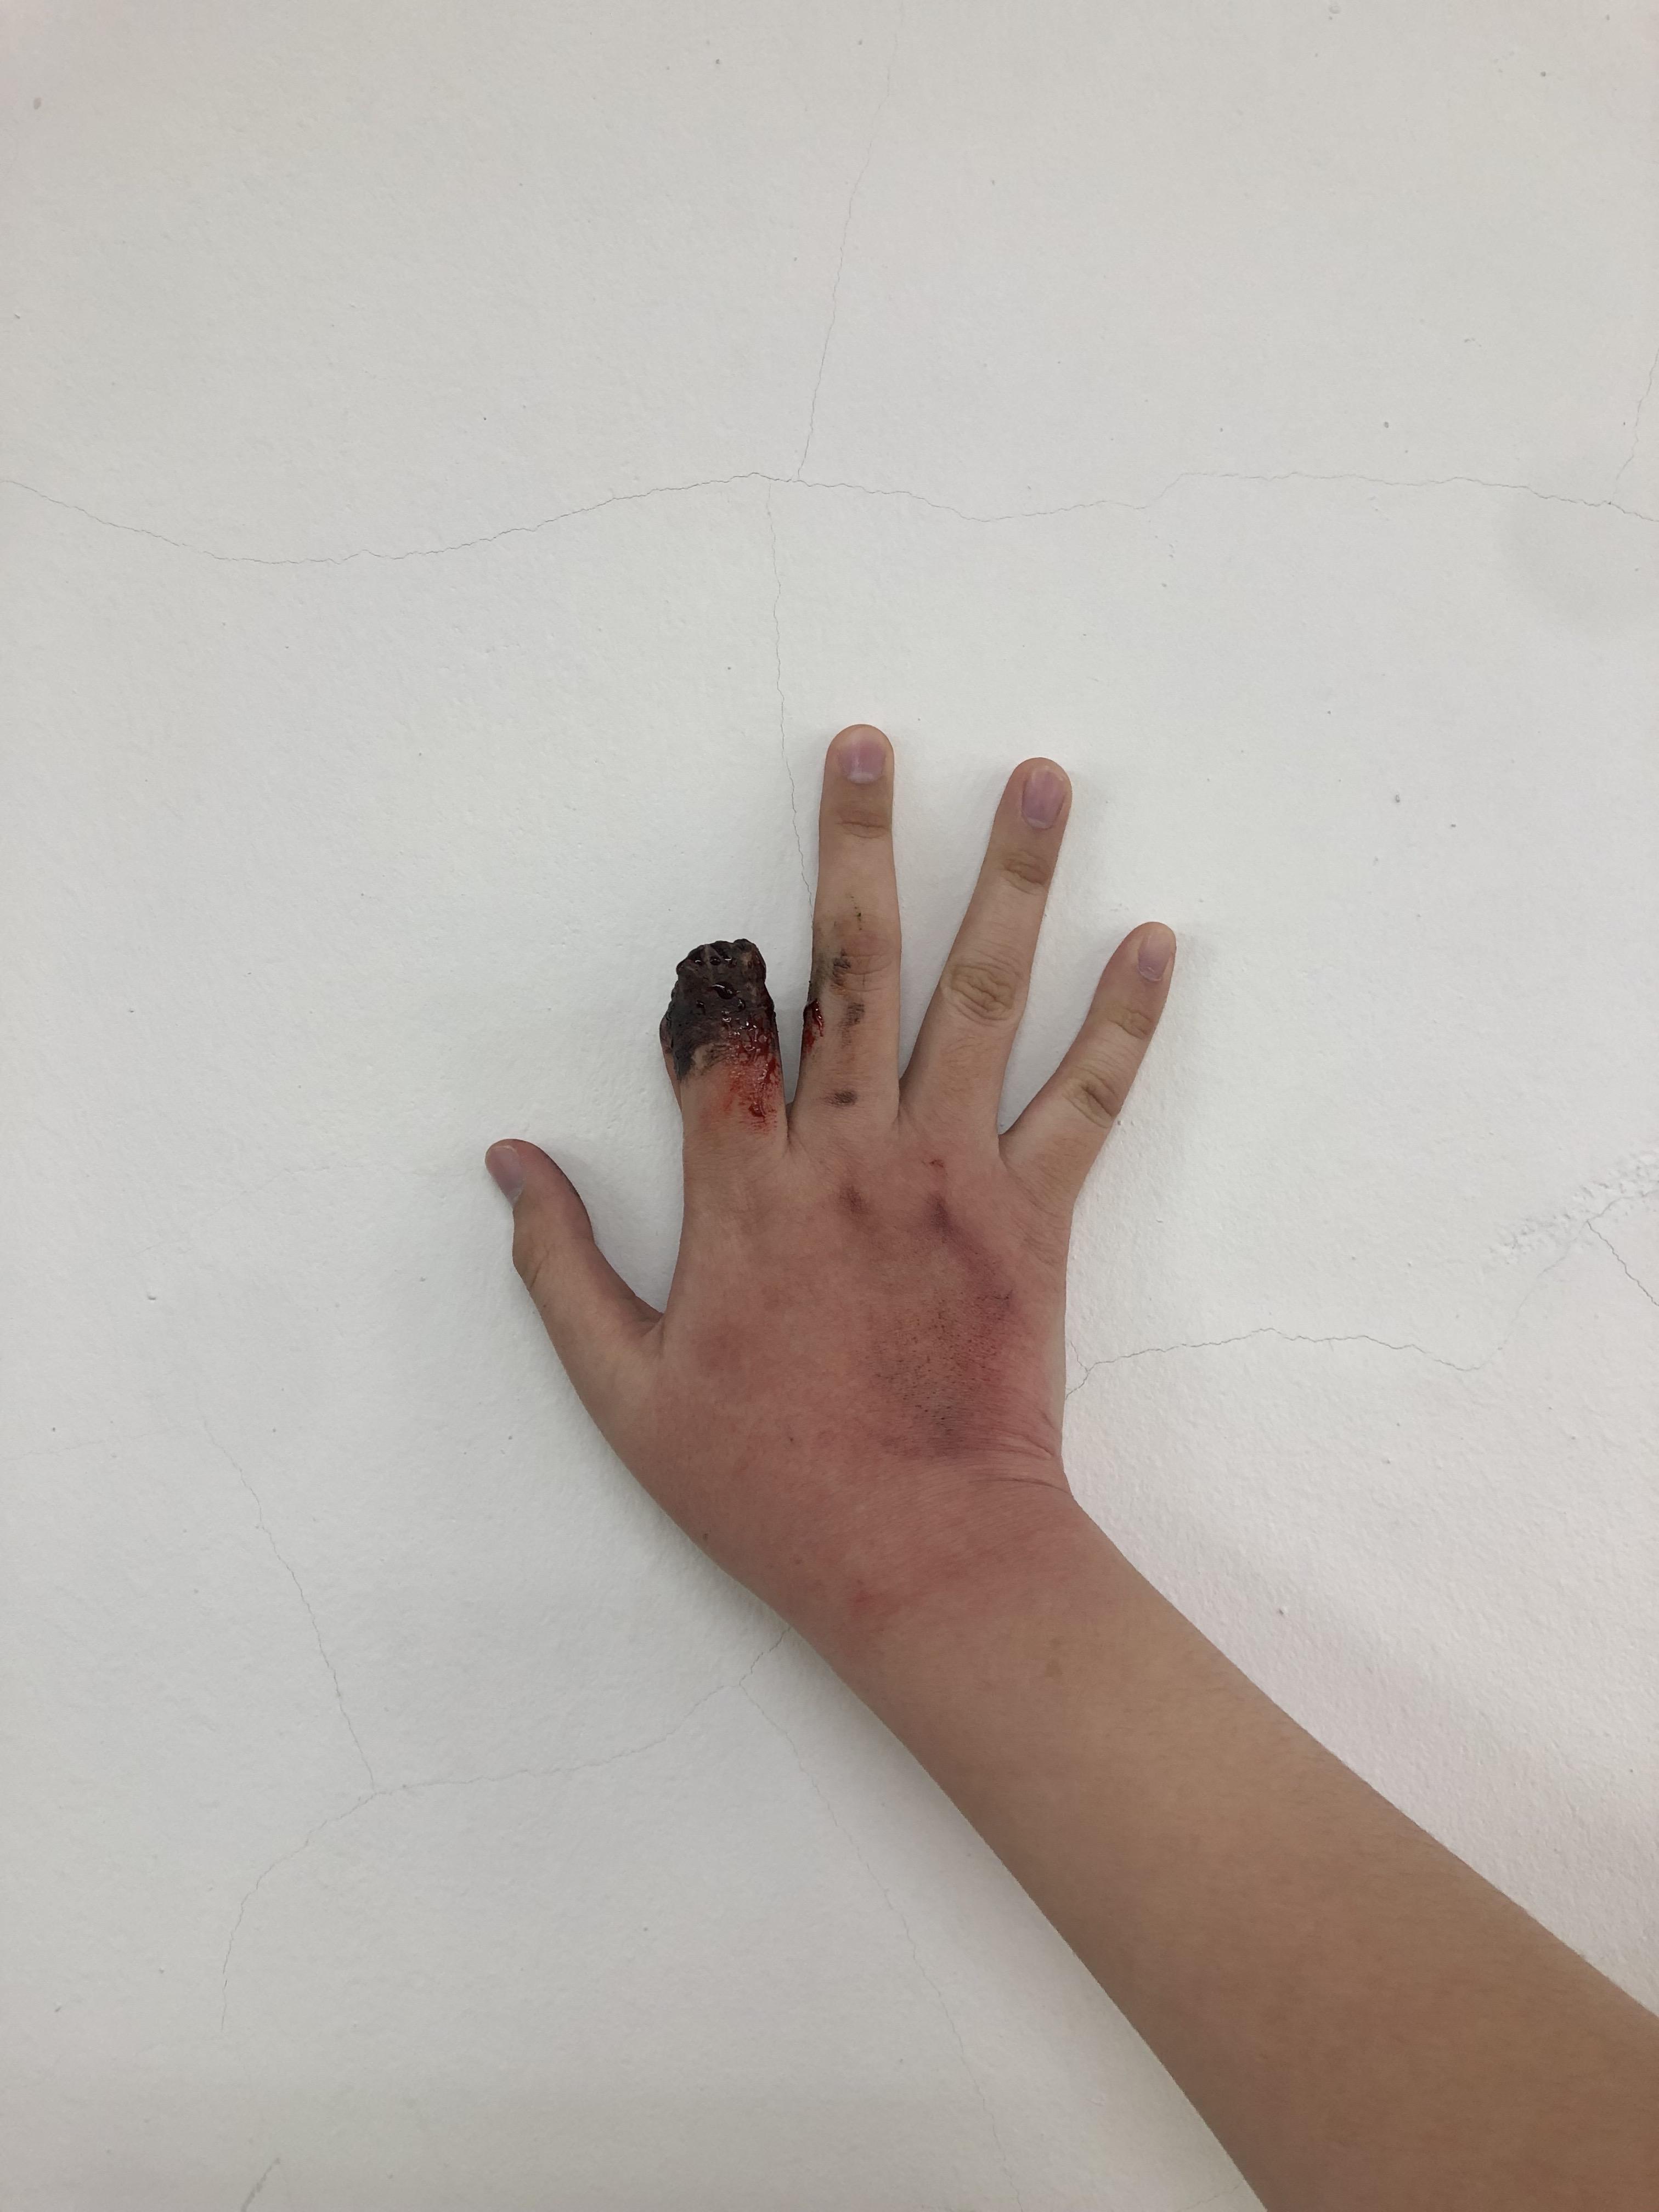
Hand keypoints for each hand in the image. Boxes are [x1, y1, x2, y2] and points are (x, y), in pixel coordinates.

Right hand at [486, 724, 1173, 1666]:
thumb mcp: (626, 1393)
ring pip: (980, 1001)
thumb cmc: (769, 1484)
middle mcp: (852, 1158)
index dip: (710, 983)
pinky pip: (1088, 1099)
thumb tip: (507, 1163)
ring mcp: (953, 1175)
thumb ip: (562, 1266)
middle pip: (852, 971)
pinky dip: (1124, 1019)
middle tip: (867, 743)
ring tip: (1034, 777)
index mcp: (747, 1198)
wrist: (925, 1558)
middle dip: (855, 848)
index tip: (713, 941)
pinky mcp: (1035, 1215)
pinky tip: (1154, 937)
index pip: (722, 1043)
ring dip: (1009, 882)